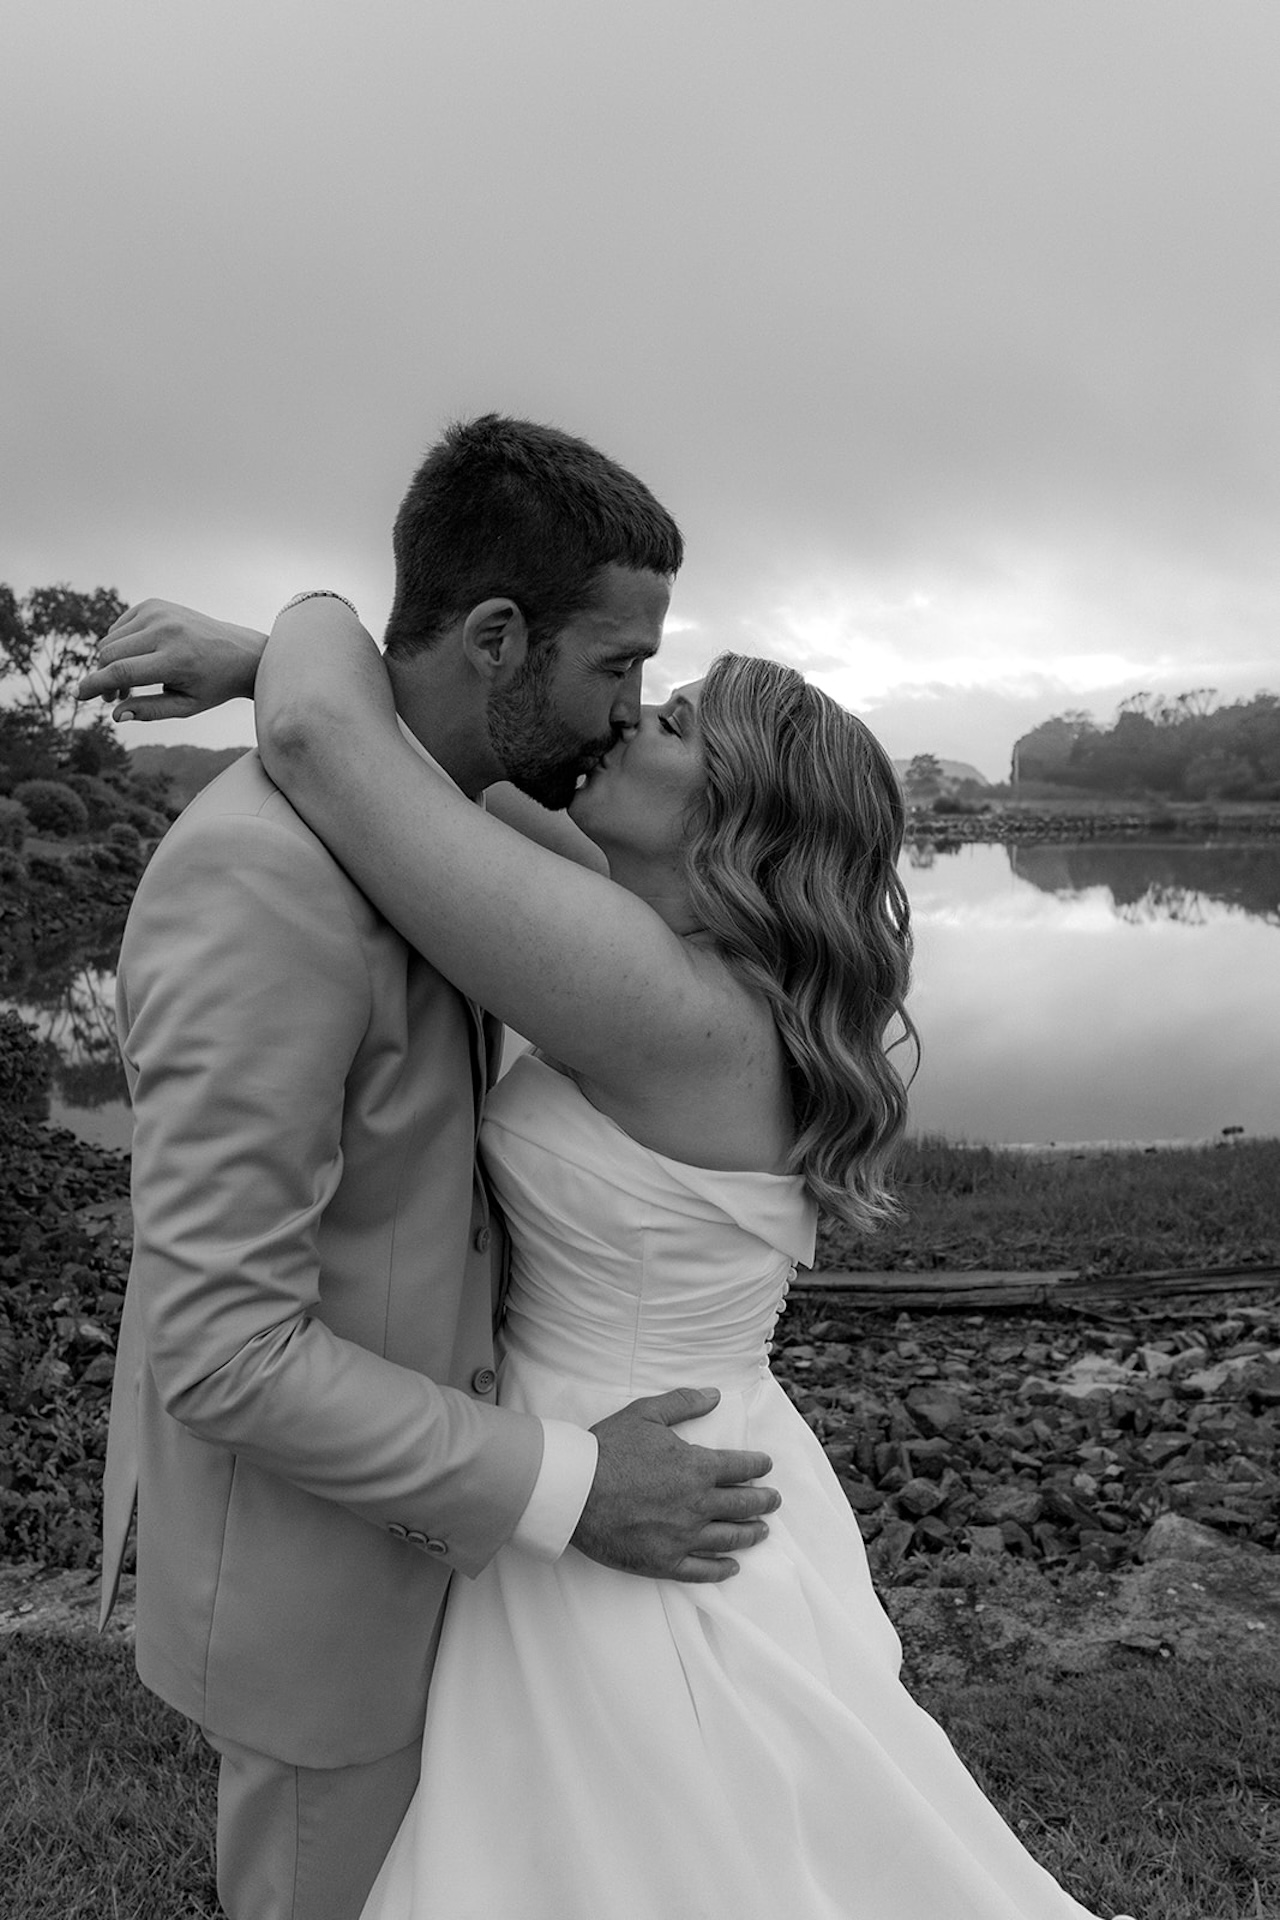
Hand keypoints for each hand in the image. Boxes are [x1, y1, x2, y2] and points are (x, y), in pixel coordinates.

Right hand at [76, 599, 266, 721]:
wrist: (240, 652)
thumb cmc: (213, 685)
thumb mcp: (186, 706)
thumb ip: (150, 711)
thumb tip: (116, 715)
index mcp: (175, 658)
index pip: (121, 671)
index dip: (94, 685)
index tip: (78, 695)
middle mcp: (166, 630)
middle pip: (109, 655)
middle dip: (104, 678)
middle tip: (117, 697)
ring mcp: (159, 612)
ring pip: (110, 640)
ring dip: (112, 663)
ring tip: (133, 680)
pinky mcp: (154, 604)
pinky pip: (119, 627)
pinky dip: (121, 644)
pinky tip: (141, 656)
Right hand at [571, 1387, 778, 1582]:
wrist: (575, 1490)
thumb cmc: (608, 1449)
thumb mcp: (646, 1413)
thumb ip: (684, 1403)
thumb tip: (715, 1395)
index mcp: (697, 1467)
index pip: (741, 1467)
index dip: (758, 1465)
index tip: (766, 1466)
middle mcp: (698, 1504)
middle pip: (743, 1505)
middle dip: (764, 1501)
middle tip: (774, 1500)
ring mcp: (683, 1536)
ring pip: (729, 1538)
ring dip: (750, 1533)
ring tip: (762, 1531)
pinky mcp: (664, 1561)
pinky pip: (702, 1570)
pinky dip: (721, 1568)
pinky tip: (732, 1566)